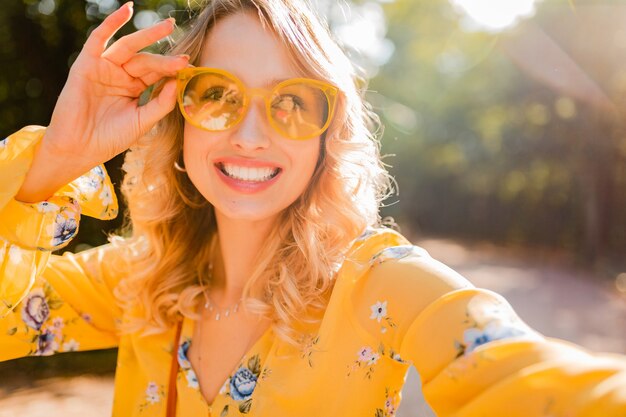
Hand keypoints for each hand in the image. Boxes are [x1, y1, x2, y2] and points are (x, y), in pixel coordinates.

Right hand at [43, 1, 187, 167]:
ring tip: (168, 26)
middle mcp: (120, 75)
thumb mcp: (143, 121)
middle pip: (146, 61)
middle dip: (165, 59)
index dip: (173, 70)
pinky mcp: (86, 64)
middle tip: (184, 57)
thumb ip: (161, 103)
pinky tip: (126, 10)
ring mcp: (104, 68)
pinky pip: (99, 38)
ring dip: (148, 35)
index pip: (157, 74)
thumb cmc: (110, 138)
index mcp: (134, 88)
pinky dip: (111, 23)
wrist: (79, 149)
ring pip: (129, 47)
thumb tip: (179, 82)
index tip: (190, 69)